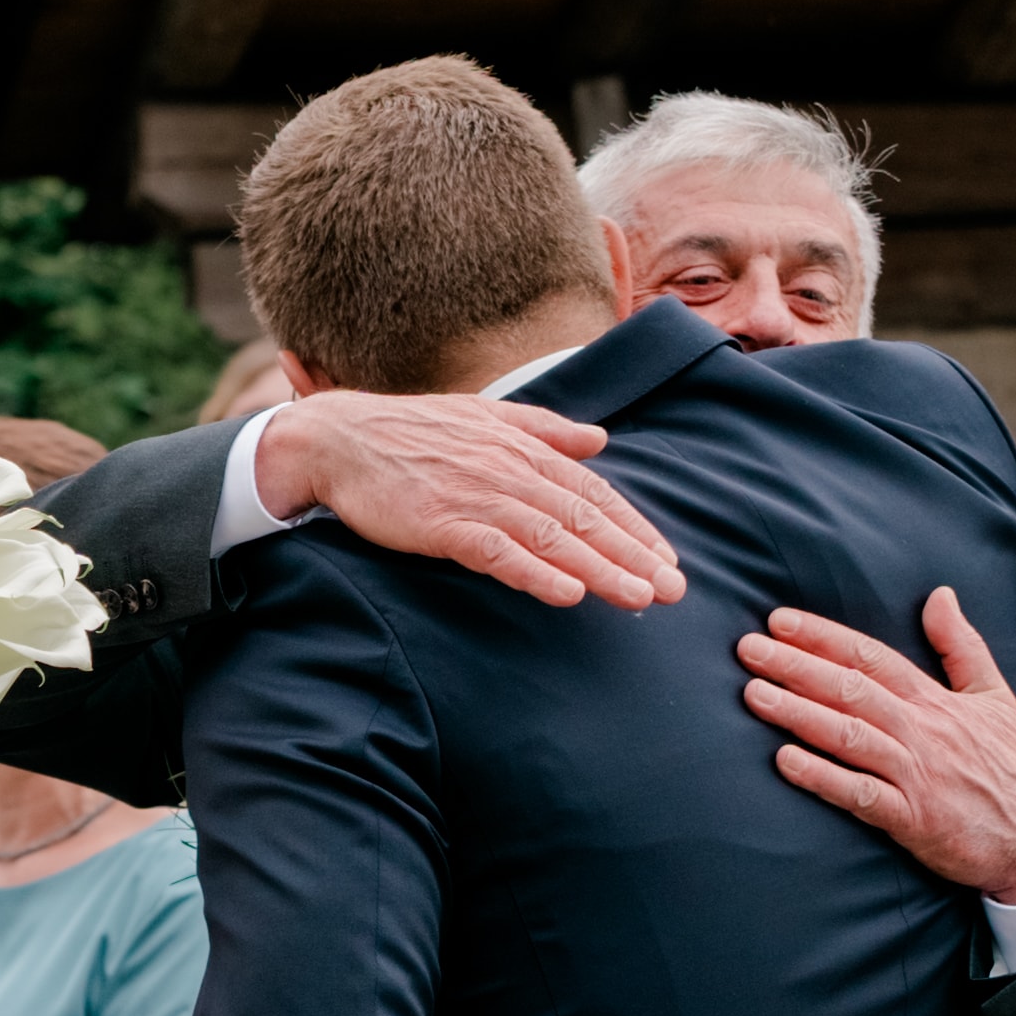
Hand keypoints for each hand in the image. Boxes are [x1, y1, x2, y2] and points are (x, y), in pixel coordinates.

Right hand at [253, 393, 681, 612]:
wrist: (339, 438)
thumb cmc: (411, 431)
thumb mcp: (484, 418)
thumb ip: (544, 430)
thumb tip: (599, 439)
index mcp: (522, 448)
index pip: (591, 493)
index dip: (633, 526)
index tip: (668, 559)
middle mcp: (508, 470)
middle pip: (583, 518)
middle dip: (633, 554)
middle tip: (676, 589)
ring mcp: (475, 496)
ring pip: (551, 538)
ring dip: (599, 569)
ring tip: (639, 597)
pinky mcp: (441, 523)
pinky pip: (498, 552)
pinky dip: (535, 572)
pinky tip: (567, 594)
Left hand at [740, 588, 1015, 906]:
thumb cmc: (1009, 766)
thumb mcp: (993, 696)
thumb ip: (962, 645)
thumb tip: (940, 594)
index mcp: (935, 700)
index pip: (871, 656)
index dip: (823, 636)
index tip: (779, 621)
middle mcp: (922, 730)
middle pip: (851, 688)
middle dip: (796, 665)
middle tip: (747, 649)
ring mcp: (917, 774)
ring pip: (849, 735)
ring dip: (799, 713)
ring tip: (754, 695)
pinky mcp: (913, 819)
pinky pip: (860, 794)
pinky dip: (822, 777)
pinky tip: (785, 762)